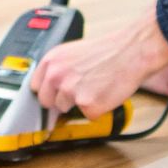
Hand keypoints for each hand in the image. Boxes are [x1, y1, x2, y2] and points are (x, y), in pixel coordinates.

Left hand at [29, 8, 167, 119]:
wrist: (131, 52)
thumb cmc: (108, 51)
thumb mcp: (73, 53)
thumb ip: (59, 68)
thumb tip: (50, 86)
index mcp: (51, 61)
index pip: (35, 87)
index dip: (48, 91)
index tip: (53, 94)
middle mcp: (56, 76)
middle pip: (47, 103)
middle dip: (61, 101)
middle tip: (80, 91)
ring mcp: (70, 92)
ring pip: (66, 110)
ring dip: (80, 104)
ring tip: (96, 87)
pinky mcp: (87, 105)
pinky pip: (88, 116)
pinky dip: (97, 109)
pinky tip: (105, 94)